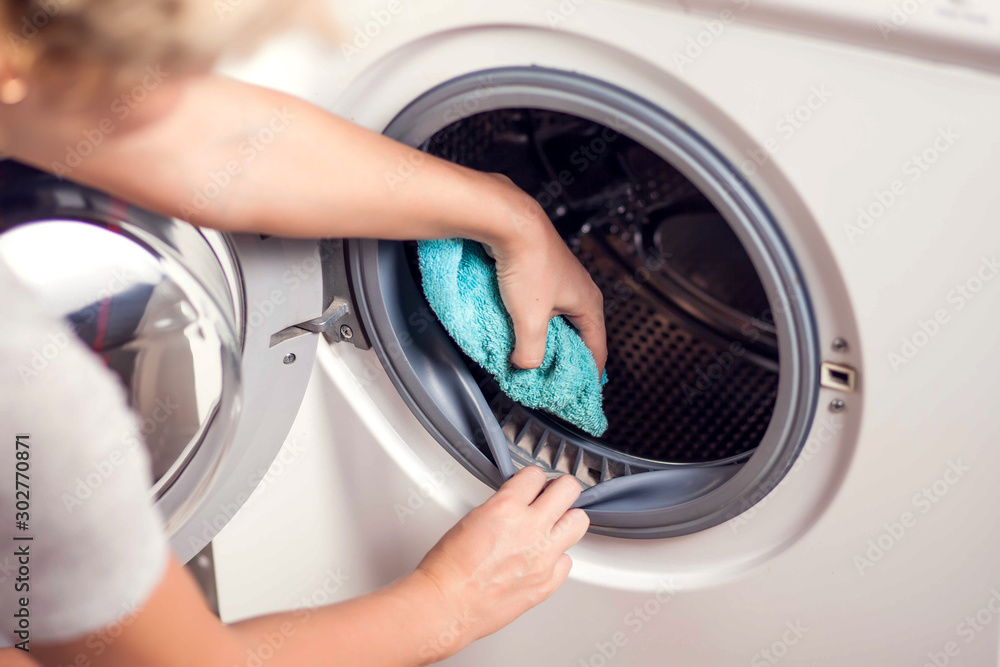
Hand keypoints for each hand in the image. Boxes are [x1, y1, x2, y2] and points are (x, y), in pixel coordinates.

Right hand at [411, 467, 589, 658]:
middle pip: (569, 489)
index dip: (532, 479)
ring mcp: (543, 556)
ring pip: (579, 522)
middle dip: (560, 490)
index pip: (536, 474)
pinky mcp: (547, 582)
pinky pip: (567, 561)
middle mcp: (530, 528)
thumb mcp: (474, 517)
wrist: (447, 604)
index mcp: (506, 507)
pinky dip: (557, 558)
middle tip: (552, 498)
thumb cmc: (450, 567)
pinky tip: (542, 558)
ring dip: (567, 520)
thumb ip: (503, 507)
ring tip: (554, 526)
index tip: (532, 485)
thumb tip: (518, 504)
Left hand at [479, 174, 607, 376]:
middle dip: (566, 355)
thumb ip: (530, 350)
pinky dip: (531, 318)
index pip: (597, 347)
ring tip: (530, 354)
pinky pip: (539, 303)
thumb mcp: (530, 318)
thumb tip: (527, 366)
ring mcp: (559, 278)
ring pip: (556, 317)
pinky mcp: (539, 269)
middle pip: (577, 333)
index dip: (591, 372)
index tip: (584, 390)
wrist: (508, 222)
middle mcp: (579, 289)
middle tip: (554, 376)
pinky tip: (515, 325)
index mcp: (588, 302)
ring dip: (545, 336)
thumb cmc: (528, 262)